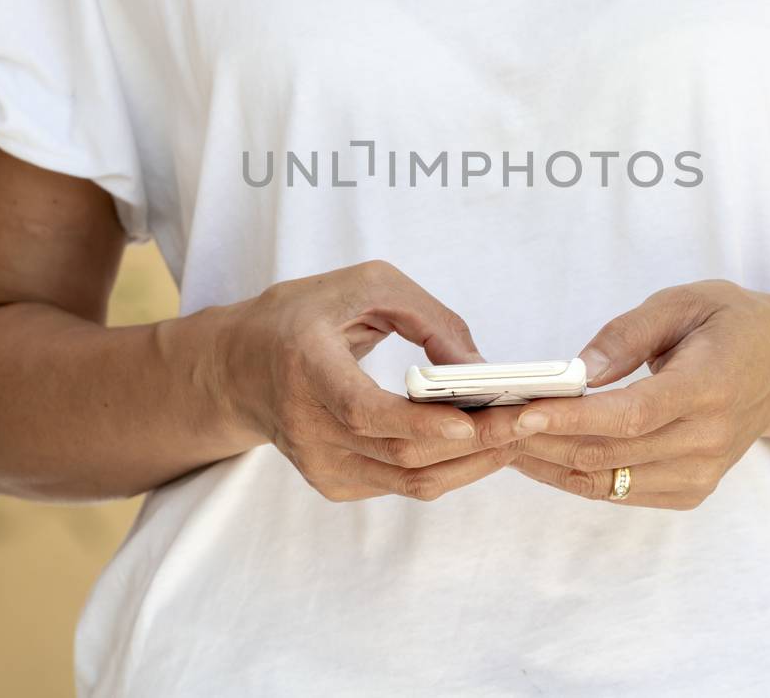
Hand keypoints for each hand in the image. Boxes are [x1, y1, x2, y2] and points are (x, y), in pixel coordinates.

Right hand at [212, 259, 537, 501]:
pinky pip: (402, 485)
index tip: (470, 420)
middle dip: (475, 441)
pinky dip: (449, 468)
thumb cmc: (305, 314)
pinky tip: (481, 444)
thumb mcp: (365, 285)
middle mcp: (306, 425)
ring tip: (519, 434)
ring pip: (409, 480)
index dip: (418, 423)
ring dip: (473, 462)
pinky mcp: (332, 483)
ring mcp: (317, 464)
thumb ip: (428, 318)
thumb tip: (482, 368)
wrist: (239, 367)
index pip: (361, 410)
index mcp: (305, 365)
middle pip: (400, 453)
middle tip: (530, 419)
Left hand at [507, 281, 769, 509]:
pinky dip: (574, 475)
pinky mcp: (691, 492)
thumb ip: (628, 334)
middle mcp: (708, 439)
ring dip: (547, 463)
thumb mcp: (686, 301)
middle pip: (609, 453)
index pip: (632, 413)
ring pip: (607, 481)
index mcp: (710, 386)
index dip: (573, 418)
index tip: (521, 413)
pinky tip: (539, 452)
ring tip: (499, 438)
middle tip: (485, 422)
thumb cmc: (733, 325)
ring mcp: (702, 473)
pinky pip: (620, 492)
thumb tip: (578, 370)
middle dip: (540, 440)